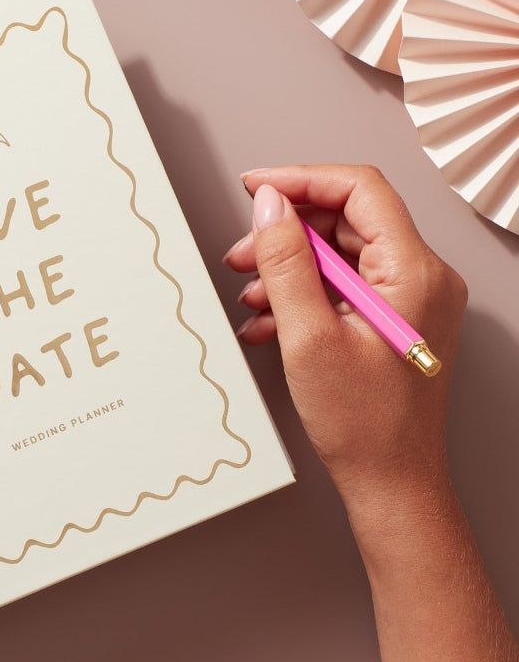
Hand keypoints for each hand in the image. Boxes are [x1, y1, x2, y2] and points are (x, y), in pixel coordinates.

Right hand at [223, 164, 466, 510]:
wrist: (391, 482)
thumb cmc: (364, 424)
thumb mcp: (309, 337)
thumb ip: (286, 262)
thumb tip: (269, 205)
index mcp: (413, 272)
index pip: (359, 190)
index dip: (301, 178)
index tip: (256, 186)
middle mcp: (419, 277)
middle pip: (344, 221)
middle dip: (285, 235)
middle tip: (242, 254)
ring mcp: (407, 298)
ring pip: (338, 254)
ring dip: (287, 269)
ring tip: (251, 296)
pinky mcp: (391, 318)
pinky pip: (341, 285)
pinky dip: (301, 295)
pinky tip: (268, 322)